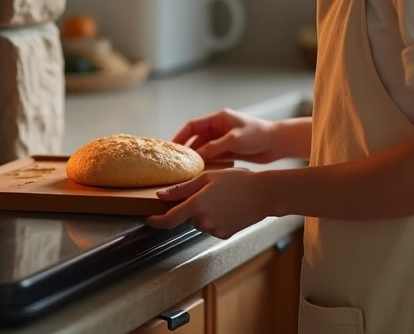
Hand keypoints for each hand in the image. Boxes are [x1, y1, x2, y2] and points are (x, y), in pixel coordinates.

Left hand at [145, 168, 270, 238]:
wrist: (264, 194)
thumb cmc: (238, 181)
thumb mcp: (208, 177)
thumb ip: (182, 188)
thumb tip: (160, 195)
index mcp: (197, 204)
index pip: (169, 219)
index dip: (156, 222)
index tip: (148, 220)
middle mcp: (204, 220)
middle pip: (189, 217)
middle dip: (195, 207)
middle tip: (212, 193)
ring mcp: (215, 229)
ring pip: (202, 222)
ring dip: (207, 212)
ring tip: (225, 199)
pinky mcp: (224, 235)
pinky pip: (213, 227)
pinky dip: (218, 219)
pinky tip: (230, 209)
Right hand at [172, 109, 279, 162]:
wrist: (277, 143)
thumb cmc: (258, 135)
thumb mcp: (235, 140)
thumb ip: (215, 147)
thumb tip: (197, 155)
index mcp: (218, 118)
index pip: (193, 125)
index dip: (181, 135)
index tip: (172, 147)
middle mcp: (219, 128)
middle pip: (197, 138)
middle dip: (187, 149)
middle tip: (176, 162)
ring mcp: (223, 139)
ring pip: (204, 148)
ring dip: (197, 157)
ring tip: (186, 170)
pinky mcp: (229, 150)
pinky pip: (213, 156)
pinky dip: (206, 162)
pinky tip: (200, 172)